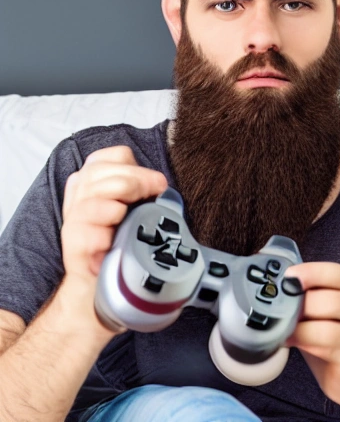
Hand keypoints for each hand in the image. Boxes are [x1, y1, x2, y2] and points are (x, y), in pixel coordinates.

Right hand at [60, 146, 167, 331]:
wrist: (99, 285)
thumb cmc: (119, 243)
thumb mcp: (131, 210)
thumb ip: (141, 191)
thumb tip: (162, 185)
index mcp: (94, 181)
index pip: (113, 156)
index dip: (137, 166)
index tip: (155, 183)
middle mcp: (80, 194)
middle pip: (106, 170)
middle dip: (138, 179)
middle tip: (157, 191)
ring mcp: (75, 216)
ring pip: (100, 190)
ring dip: (125, 195)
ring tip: (134, 211)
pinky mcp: (74, 239)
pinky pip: (93, 221)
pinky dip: (110, 224)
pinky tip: (116, 234)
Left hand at [285, 262, 339, 409]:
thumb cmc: (334, 335)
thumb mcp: (324, 308)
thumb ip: (310, 291)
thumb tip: (280, 282)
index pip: (335, 271)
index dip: (309, 272)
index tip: (287, 276)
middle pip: (331, 297)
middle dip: (301, 302)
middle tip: (280, 306)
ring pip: (329, 322)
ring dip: (300, 322)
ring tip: (284, 325)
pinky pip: (327, 343)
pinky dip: (303, 338)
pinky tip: (290, 340)